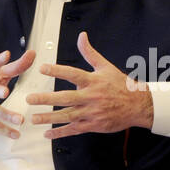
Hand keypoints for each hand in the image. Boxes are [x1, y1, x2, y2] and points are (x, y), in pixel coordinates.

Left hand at [27, 32, 153, 137]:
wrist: (139, 105)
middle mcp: (92, 97)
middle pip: (67, 98)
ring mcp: (92, 112)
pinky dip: (60, 133)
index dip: (58, 70)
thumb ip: (90, 53)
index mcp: (93, 81)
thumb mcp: (106, 66)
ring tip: (33, 118)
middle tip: (29, 99)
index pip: (73, 74)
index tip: (42, 68)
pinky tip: (47, 134)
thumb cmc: (120, 85)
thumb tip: (81, 36)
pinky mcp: (94, 125)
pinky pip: (74, 129)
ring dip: (49, 118)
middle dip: (47, 99)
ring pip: (68, 116)